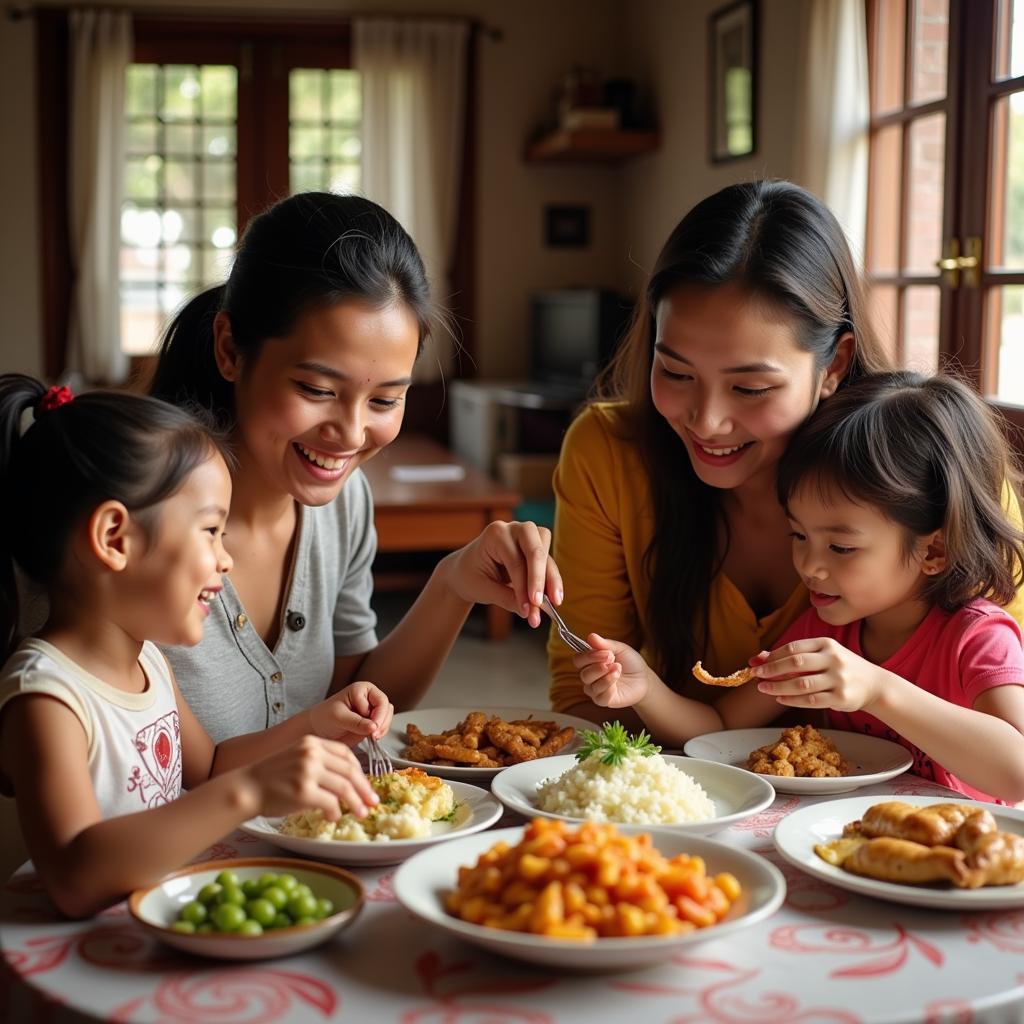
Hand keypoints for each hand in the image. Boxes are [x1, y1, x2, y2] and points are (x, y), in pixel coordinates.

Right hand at [242, 735, 379, 819]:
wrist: (246, 788)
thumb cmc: (271, 777)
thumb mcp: (297, 758)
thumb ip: (319, 763)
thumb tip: (347, 781)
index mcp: (312, 742)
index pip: (346, 754)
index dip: (360, 771)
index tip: (366, 785)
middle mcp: (311, 754)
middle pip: (349, 771)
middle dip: (364, 788)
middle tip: (373, 802)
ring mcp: (307, 772)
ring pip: (344, 787)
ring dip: (356, 802)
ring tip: (361, 813)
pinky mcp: (303, 791)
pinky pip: (330, 802)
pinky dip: (336, 811)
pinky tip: (333, 816)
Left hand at [309, 681, 393, 745]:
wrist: (318, 729)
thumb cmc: (324, 717)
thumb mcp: (339, 717)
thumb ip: (356, 722)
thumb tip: (374, 727)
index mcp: (362, 689)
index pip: (379, 701)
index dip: (378, 715)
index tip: (372, 728)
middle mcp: (369, 697)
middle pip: (387, 708)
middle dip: (382, 722)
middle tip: (374, 735)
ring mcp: (371, 710)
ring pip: (387, 717)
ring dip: (383, 728)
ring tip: (372, 737)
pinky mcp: (371, 722)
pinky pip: (383, 726)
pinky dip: (380, 733)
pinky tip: (372, 738)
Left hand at [440, 520, 561, 627]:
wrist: (465, 569)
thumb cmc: (469, 576)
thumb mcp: (482, 589)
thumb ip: (506, 599)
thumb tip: (529, 611)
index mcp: (495, 534)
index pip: (515, 561)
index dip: (523, 586)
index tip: (527, 609)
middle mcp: (514, 529)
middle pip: (535, 549)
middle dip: (540, 578)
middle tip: (541, 603)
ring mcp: (527, 536)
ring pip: (546, 553)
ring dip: (552, 579)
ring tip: (554, 603)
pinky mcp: (535, 548)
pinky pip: (548, 563)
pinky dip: (551, 581)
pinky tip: (553, 599)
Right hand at [575, 633, 651, 707]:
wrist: (644, 678)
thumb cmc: (630, 662)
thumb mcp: (620, 649)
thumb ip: (605, 644)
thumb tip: (591, 636)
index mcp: (590, 662)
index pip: (578, 660)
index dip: (589, 656)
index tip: (606, 653)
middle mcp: (589, 677)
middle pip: (583, 674)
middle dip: (598, 666)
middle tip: (613, 660)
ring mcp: (596, 690)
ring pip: (590, 686)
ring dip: (606, 677)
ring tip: (618, 669)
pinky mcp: (604, 701)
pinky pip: (600, 698)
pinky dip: (608, 689)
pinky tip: (617, 683)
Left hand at [752, 638, 883, 712]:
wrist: (875, 685)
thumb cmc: (842, 668)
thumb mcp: (823, 655)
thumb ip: (795, 655)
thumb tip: (761, 657)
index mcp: (827, 644)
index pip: (794, 647)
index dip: (773, 656)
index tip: (757, 663)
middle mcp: (834, 659)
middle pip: (796, 663)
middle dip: (772, 669)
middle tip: (756, 675)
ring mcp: (838, 679)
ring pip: (801, 684)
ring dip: (778, 686)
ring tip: (763, 688)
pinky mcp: (841, 698)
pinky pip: (811, 700)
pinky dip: (792, 700)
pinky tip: (780, 698)